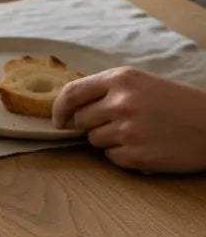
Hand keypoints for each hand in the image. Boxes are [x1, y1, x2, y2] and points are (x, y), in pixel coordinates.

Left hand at [53, 67, 205, 172]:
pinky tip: (146, 146)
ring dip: (109, 140)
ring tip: (139, 132)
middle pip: (80, 120)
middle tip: (121, 123)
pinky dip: (123, 155)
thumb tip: (67, 111)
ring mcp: (127, 130)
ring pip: (93, 140)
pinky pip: (111, 158)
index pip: (71, 92)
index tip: (59, 119)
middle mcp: (120, 102)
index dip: (60, 109)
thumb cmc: (177, 104)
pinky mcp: (135, 154)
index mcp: (121, 79)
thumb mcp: (142, 84)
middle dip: (92, 124)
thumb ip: (105, 91)